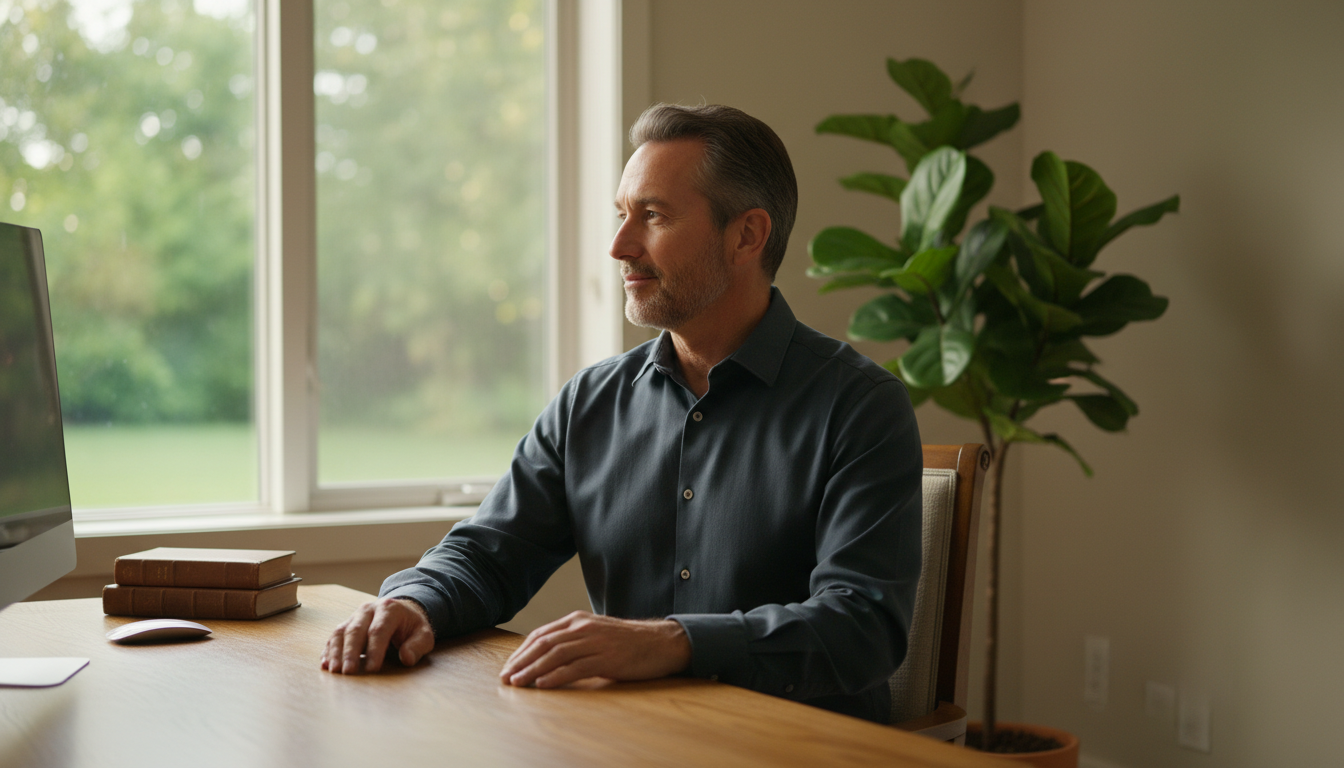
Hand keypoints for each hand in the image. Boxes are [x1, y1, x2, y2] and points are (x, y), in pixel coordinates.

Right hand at [321, 597, 434, 673]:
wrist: (402, 611)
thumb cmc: (412, 626)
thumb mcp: (424, 634)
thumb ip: (418, 646)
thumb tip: (407, 658)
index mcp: (389, 609)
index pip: (379, 630)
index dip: (375, 650)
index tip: (372, 669)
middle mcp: (368, 609)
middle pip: (356, 630)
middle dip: (351, 652)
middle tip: (348, 672)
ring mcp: (355, 616)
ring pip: (341, 632)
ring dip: (335, 652)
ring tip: (334, 671)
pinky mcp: (346, 624)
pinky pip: (334, 636)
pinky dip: (328, 650)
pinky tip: (325, 664)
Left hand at [499, 611, 690, 688]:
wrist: (660, 642)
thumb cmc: (627, 641)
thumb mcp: (596, 633)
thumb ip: (574, 639)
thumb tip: (547, 655)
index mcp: (579, 620)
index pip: (542, 634)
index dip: (522, 651)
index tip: (509, 666)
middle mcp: (584, 628)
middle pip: (544, 643)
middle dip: (521, 661)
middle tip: (507, 677)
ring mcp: (595, 642)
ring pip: (555, 655)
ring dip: (532, 670)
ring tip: (518, 682)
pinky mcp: (606, 659)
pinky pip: (575, 668)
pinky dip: (556, 676)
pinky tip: (542, 684)